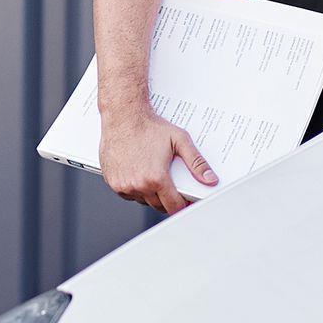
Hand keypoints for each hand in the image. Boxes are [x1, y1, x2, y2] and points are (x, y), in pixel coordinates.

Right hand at [100, 109, 215, 213]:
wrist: (123, 116)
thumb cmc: (149, 126)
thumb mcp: (179, 140)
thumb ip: (196, 162)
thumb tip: (210, 179)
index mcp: (157, 178)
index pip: (173, 206)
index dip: (182, 205)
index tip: (185, 202)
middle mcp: (139, 185)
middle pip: (158, 206)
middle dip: (167, 199)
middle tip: (171, 185)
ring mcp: (123, 185)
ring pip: (142, 200)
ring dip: (150, 194)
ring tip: (154, 176)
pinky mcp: (112, 182)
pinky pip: (128, 194)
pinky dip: (135, 189)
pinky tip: (139, 174)